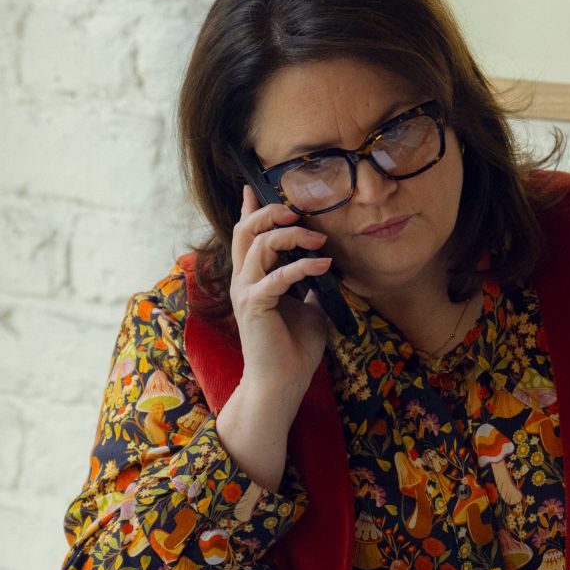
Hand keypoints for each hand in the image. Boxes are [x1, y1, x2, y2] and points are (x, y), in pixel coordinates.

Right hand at [228, 185, 332, 400]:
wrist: (284, 382)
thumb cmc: (295, 348)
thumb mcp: (309, 307)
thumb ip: (309, 284)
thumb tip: (324, 265)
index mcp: (254, 278)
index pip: (246, 235)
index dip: (249, 209)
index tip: (254, 187)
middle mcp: (244, 280)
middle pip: (245, 231)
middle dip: (269, 213)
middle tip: (297, 211)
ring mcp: (246, 292)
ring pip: (258, 245)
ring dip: (291, 235)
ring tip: (319, 239)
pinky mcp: (254, 306)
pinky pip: (277, 276)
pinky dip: (302, 266)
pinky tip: (324, 265)